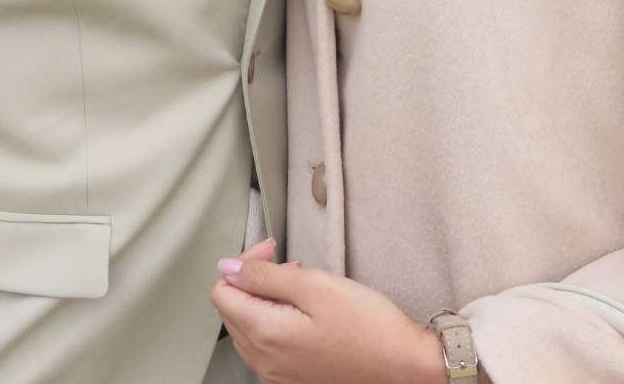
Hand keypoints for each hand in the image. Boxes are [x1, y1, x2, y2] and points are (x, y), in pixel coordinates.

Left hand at [210, 256, 443, 383]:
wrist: (401, 363)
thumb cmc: (366, 326)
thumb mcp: (314, 285)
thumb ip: (264, 276)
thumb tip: (228, 267)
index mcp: (264, 335)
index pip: (222, 290)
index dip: (244, 262)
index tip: (270, 252)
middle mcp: (263, 360)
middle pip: (232, 308)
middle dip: (254, 279)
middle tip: (289, 265)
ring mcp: (276, 372)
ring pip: (248, 324)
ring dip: (267, 298)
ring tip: (301, 285)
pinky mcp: (291, 375)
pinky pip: (266, 342)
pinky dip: (278, 318)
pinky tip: (305, 309)